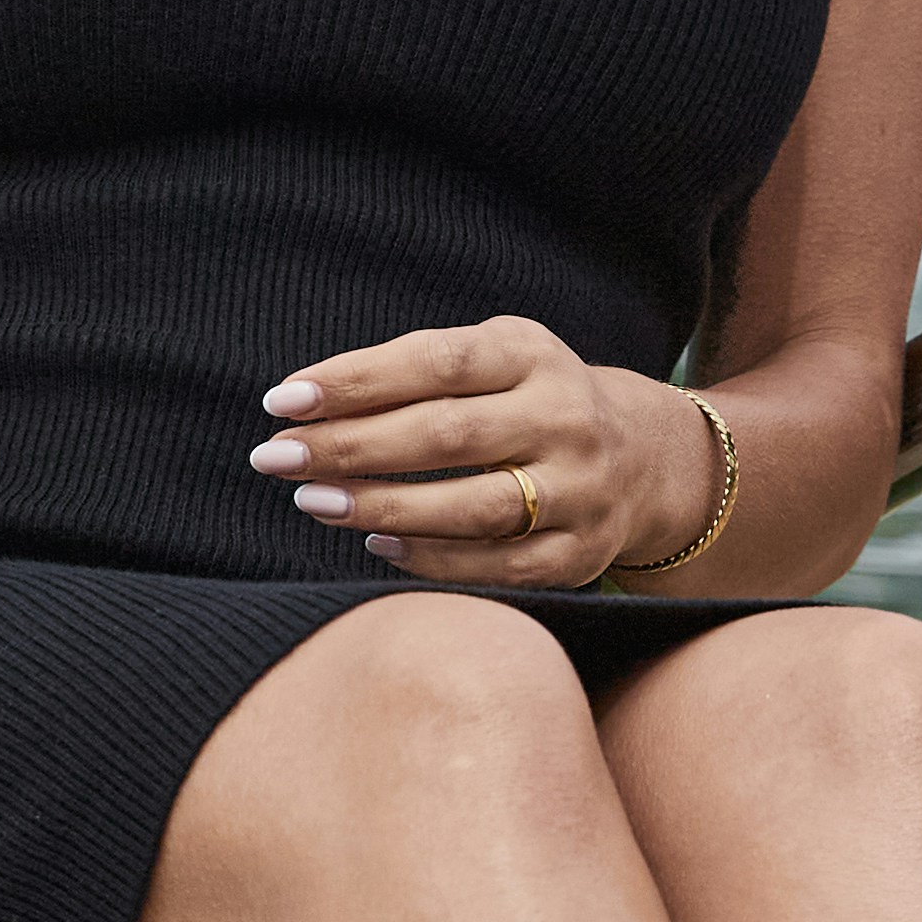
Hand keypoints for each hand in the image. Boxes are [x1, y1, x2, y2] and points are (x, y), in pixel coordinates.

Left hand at [247, 318, 725, 588]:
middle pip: (447, 435)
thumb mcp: (496, 357)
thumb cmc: (530, 399)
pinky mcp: (580, 553)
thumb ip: (417, 369)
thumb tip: (309, 404)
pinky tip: (376, 543)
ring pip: (473, 506)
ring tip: (315, 502)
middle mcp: (565, 419)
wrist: (645, 458)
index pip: (436, 363)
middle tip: (276, 457)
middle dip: (351, 447)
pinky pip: (497, 565)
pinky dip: (430, 558)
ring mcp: (579, 490)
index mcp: (534, 355)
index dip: (356, 380)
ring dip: (382, 506)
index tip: (283, 401)